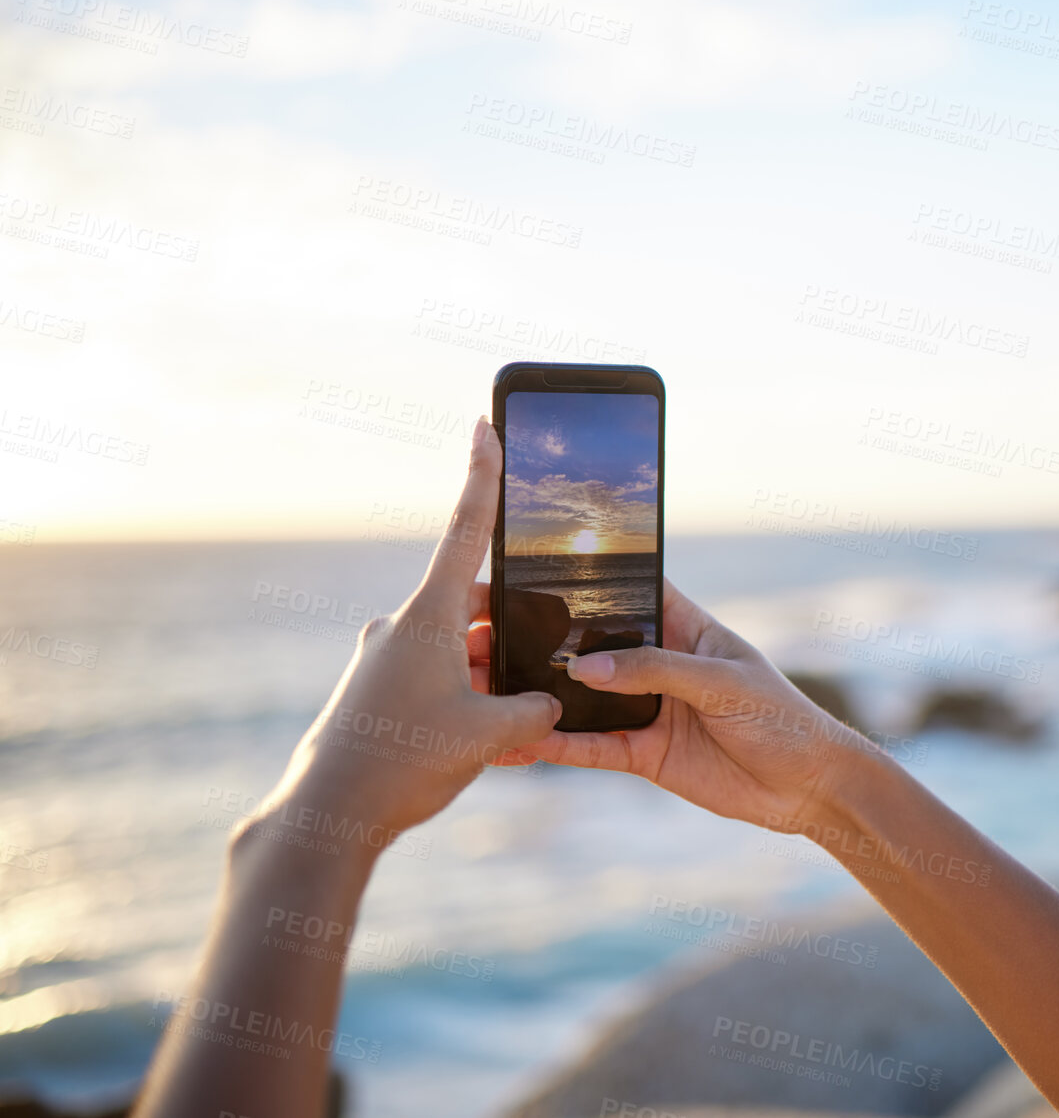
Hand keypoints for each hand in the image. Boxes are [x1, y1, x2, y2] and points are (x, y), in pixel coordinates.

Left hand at [245, 417, 561, 852]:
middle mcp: (403, 627)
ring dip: (491, 679)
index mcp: (429, 617)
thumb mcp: (489, 737)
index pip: (465, 530)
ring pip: (460, 651)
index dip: (481, 476)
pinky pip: (439, 682)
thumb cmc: (403, 766)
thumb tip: (547, 705)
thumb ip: (535, 712)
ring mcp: (386, 659)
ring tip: (514, 734)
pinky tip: (488, 748)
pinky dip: (468, 703)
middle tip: (540, 676)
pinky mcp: (379, 692)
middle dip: (512, 636)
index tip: (483, 427)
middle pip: (477, 607)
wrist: (326, 816)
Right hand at [522, 583, 879, 833]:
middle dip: (543, 640)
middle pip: (591, 645)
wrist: (809, 787)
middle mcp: (658, 663)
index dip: (585, 578)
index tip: (527, 568)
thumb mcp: (723, 682)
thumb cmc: (782, 716)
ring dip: (541, 696)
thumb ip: (655, 671)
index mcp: (683, 626)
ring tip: (487, 689)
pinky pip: (592, 748)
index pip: (628, 590)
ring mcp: (647, 709)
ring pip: (582, 699)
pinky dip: (558, 747)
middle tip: (482, 635)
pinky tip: (522, 744)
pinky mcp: (644, 754)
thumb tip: (584, 667)